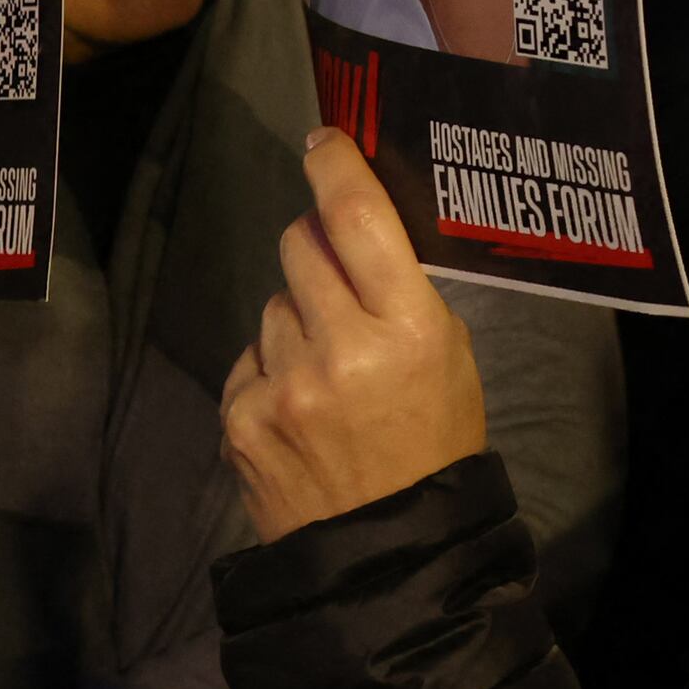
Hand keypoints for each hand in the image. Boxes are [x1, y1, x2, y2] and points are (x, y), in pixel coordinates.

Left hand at [222, 128, 486, 538]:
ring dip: (295, 315)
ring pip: (271, 302)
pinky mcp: (240, 418)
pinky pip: (248, 357)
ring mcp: (282, 385)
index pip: (357, 219)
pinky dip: (270, 368)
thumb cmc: (435, 437)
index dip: (335, 169)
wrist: (388, 546)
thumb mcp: (448, 353)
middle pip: (299, 245)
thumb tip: (349, 233)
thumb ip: (399, 292)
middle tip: (336, 274)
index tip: (321, 142)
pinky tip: (298, 404)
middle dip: (312, 245)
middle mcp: (339, 347)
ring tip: (326, 365)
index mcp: (406, 325)